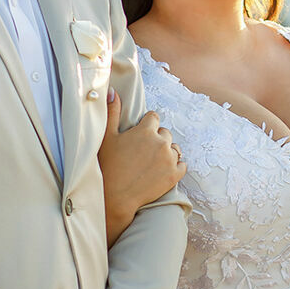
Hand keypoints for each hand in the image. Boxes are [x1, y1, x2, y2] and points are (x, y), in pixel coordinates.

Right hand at [100, 97, 185, 245]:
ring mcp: (170, 159)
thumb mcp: (107, 137)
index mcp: (146, 130)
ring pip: (174, 148)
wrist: (115, 197)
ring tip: (152, 162)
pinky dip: (175, 166)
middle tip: (143, 152)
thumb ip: (112, 112)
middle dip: (156, 139)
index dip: (146, 125)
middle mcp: (161, 142)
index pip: (154, 117)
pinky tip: (163, 170)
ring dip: (166, 152)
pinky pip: (182, 164)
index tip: (139, 135)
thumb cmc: (107, 166)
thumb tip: (112, 91)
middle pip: (165, 133)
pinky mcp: (175, 175)